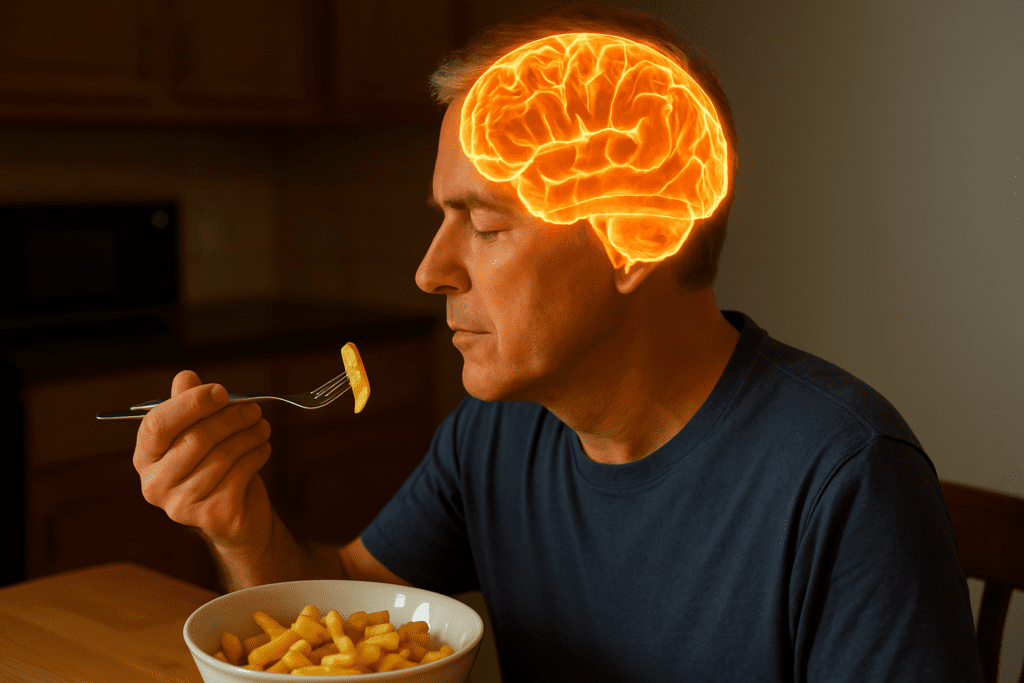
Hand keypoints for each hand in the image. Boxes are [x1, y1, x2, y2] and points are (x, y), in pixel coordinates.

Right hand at [133, 370, 273, 553]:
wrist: (238, 517)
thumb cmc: (217, 468)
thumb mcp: (201, 433)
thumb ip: (189, 406)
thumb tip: (186, 377)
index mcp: (146, 458)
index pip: (157, 424)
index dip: (191, 403)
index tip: (221, 392)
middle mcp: (155, 485)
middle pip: (195, 439)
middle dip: (231, 418)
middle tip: (254, 410)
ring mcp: (181, 505)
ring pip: (222, 455)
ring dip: (249, 435)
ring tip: (262, 429)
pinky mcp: (212, 516)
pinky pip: (240, 474)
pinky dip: (257, 455)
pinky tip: (262, 450)